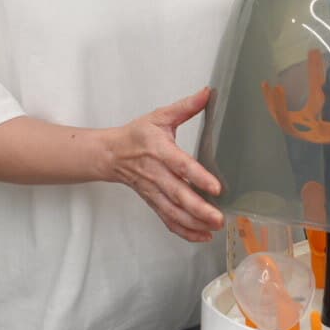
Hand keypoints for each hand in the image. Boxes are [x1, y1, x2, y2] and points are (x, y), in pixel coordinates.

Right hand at [103, 88, 224, 242]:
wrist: (111, 154)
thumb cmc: (137, 135)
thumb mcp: (160, 116)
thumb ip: (185, 107)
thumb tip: (207, 93)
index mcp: (160, 151)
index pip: (181, 165)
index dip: (198, 177)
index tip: (215, 187)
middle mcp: (156, 174)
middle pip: (178, 195)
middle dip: (199, 209)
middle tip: (218, 217)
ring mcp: (154, 191)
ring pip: (173, 212)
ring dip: (194, 223)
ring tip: (214, 228)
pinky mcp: (153, 202)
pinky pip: (168, 220)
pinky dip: (184, 231)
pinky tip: (201, 235)